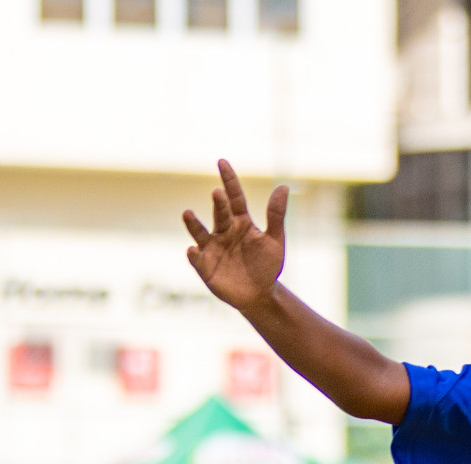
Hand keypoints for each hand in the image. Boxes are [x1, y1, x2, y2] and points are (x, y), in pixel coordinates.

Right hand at [183, 159, 288, 313]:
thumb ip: (276, 215)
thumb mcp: (274, 240)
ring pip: (200, 233)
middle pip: (220, 213)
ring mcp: (212, 248)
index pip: (234, 197)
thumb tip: (283, 186)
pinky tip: (192, 249)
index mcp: (241, 222)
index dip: (229, 180)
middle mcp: (223, 231)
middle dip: (218, 204)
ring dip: (193, 224)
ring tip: (187, 213)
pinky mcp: (205, 266)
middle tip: (217, 193)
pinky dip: (193, 254)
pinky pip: (197, 259)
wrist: (260, 294)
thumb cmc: (267, 265)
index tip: (222, 161)